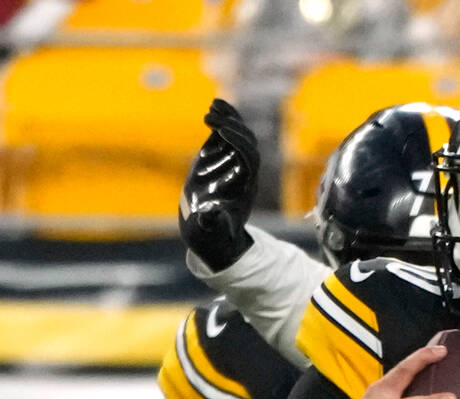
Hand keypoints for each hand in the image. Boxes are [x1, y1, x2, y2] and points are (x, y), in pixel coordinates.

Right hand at [179, 98, 258, 268]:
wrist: (209, 232)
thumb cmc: (210, 233)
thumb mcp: (209, 230)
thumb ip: (210, 223)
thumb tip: (209, 216)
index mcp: (246, 186)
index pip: (250, 158)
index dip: (238, 143)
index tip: (221, 130)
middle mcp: (243, 172)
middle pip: (248, 143)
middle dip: (232, 127)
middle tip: (211, 116)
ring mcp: (232, 163)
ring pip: (239, 136)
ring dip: (229, 119)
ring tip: (213, 105)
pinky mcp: (220, 159)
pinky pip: (226, 137)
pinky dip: (221, 120)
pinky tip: (212, 107)